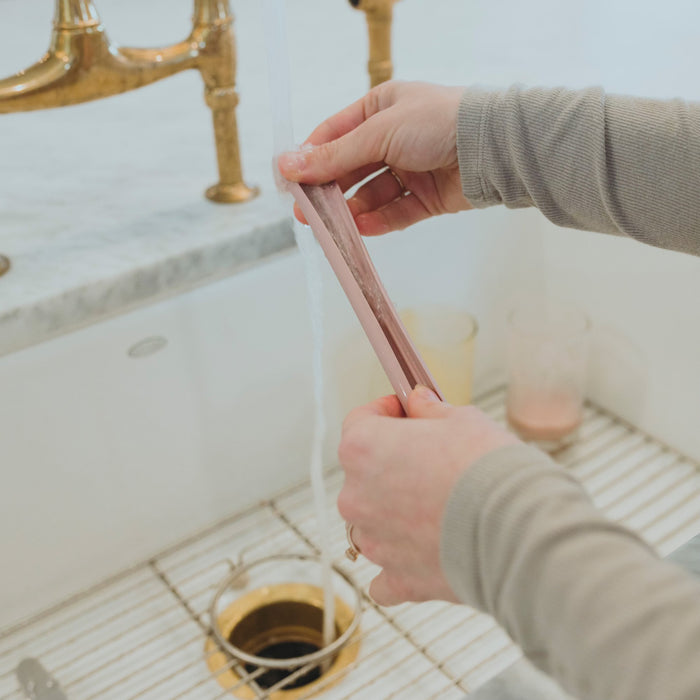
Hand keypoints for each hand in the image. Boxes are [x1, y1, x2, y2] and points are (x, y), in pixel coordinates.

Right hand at [278, 81, 470, 235]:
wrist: (491, 145)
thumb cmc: (437, 122)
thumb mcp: (377, 133)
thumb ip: (334, 155)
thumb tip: (288, 165)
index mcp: (380, 109)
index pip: (334, 135)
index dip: (311, 158)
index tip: (289, 182)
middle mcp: (393, 138)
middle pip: (350, 169)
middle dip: (328, 190)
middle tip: (305, 213)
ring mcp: (410, 169)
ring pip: (371, 194)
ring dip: (351, 210)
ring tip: (333, 226)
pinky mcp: (426, 197)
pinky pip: (395, 212)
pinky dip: (378, 221)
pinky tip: (359, 230)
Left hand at [338, 386, 519, 605]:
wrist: (519, 532)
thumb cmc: (490, 471)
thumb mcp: (463, 420)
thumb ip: (430, 411)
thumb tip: (419, 403)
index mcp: (364, 449)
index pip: (359, 422)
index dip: (384, 414)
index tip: (405, 413)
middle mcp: (357, 495)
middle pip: (364, 474)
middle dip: (393, 465)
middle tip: (432, 460)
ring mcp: (374, 541)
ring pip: (372, 522)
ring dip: (394, 514)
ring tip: (437, 508)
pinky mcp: (397, 579)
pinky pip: (385, 574)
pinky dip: (401, 563)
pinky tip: (424, 552)